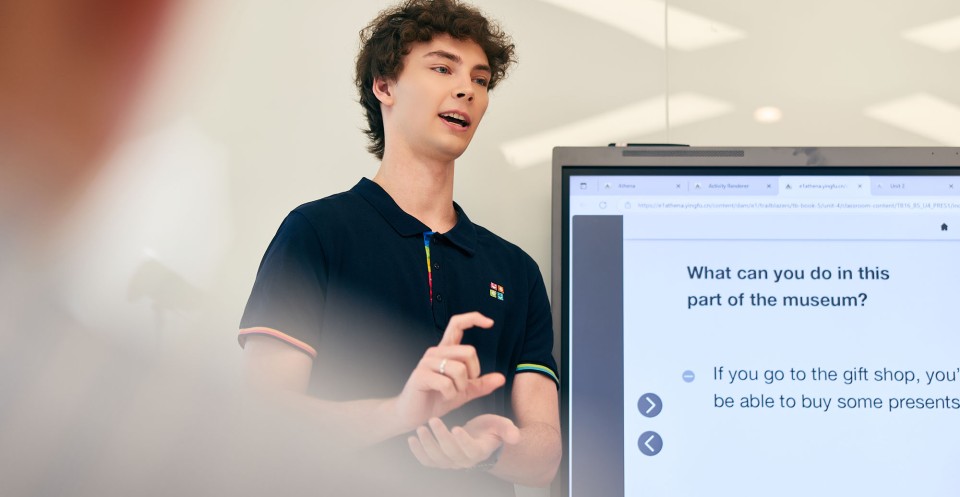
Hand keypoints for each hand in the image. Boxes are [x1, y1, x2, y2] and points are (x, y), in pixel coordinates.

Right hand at [393, 312, 504, 429]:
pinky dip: (451, 394)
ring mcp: (426, 362)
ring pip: (459, 369)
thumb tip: (501, 378)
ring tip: (452, 393)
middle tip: (464, 386)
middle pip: (468, 351)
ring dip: (461, 387)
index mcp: (446, 351)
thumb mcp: (464, 392)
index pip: (457, 324)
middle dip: (474, 373)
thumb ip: (481, 384)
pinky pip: (447, 383)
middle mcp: (436, 352)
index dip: (474, 318)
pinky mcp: (420, 375)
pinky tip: (443, 397)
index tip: (490, 323)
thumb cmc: (437, 399)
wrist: (414, 415)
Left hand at [407, 414, 520, 468]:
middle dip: (441, 437)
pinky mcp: (439, 461)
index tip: (457, 427)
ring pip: (437, 459)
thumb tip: (515, 437)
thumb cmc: (489, 430)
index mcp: (479, 452)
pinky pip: (427, 461)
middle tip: (433, 420)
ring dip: (427, 445)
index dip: (463, 441)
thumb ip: (508, 430)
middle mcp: (464, 461)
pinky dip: (418, 452)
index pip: (471, 451)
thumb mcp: (500, 426)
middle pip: (451, 453)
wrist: (479, 439)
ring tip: (420, 429)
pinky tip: (412, 439)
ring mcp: (450, 462)